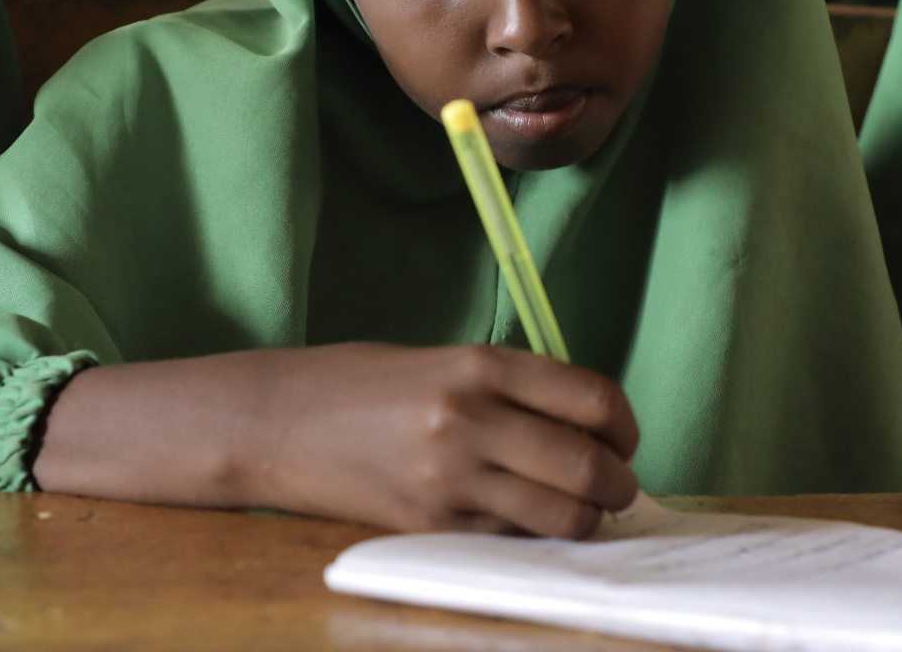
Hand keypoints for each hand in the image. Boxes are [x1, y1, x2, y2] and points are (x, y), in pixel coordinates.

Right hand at [33, 343, 639, 537]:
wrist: (275, 422)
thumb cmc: (360, 384)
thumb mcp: (441, 360)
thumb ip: (511, 387)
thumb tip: (587, 426)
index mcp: (479, 365)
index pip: (593, 399)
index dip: (625, 426)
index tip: (625, 438)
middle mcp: (471, 418)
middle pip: (589, 464)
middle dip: (618, 483)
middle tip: (616, 486)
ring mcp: (450, 476)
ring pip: (562, 516)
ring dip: (585, 519)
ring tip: (577, 511)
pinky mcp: (430, 524)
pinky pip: (512, 540)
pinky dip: (532, 536)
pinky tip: (522, 520)